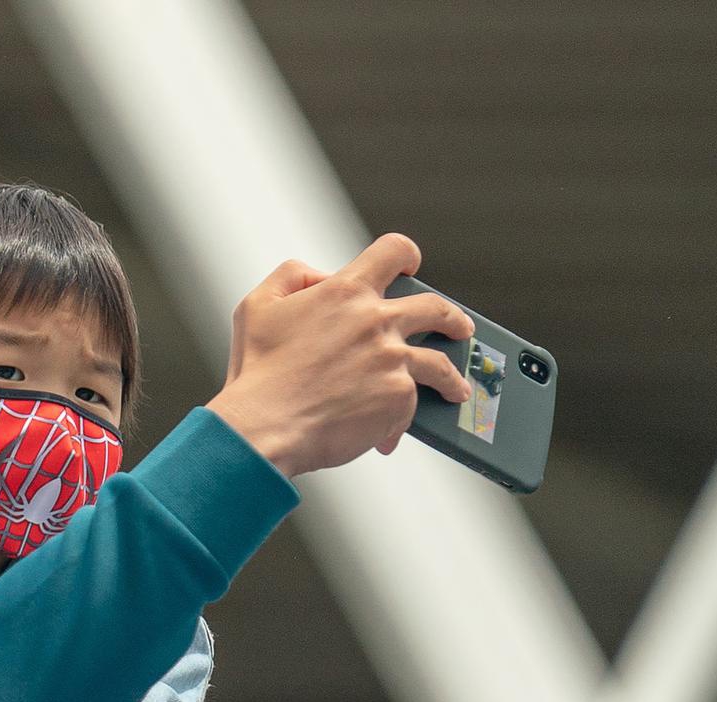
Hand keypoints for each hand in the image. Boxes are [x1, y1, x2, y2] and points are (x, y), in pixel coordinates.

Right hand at [207, 233, 472, 478]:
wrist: (264, 426)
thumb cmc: (256, 371)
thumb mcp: (257, 304)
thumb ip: (292, 277)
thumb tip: (322, 276)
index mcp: (345, 292)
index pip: (393, 251)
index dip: (405, 256)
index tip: (411, 268)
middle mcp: (376, 320)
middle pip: (435, 308)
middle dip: (452, 318)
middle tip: (460, 328)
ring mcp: (392, 359)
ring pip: (440, 364)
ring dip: (452, 376)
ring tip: (457, 387)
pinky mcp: (398, 397)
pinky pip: (412, 405)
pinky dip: (399, 420)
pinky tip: (388, 435)